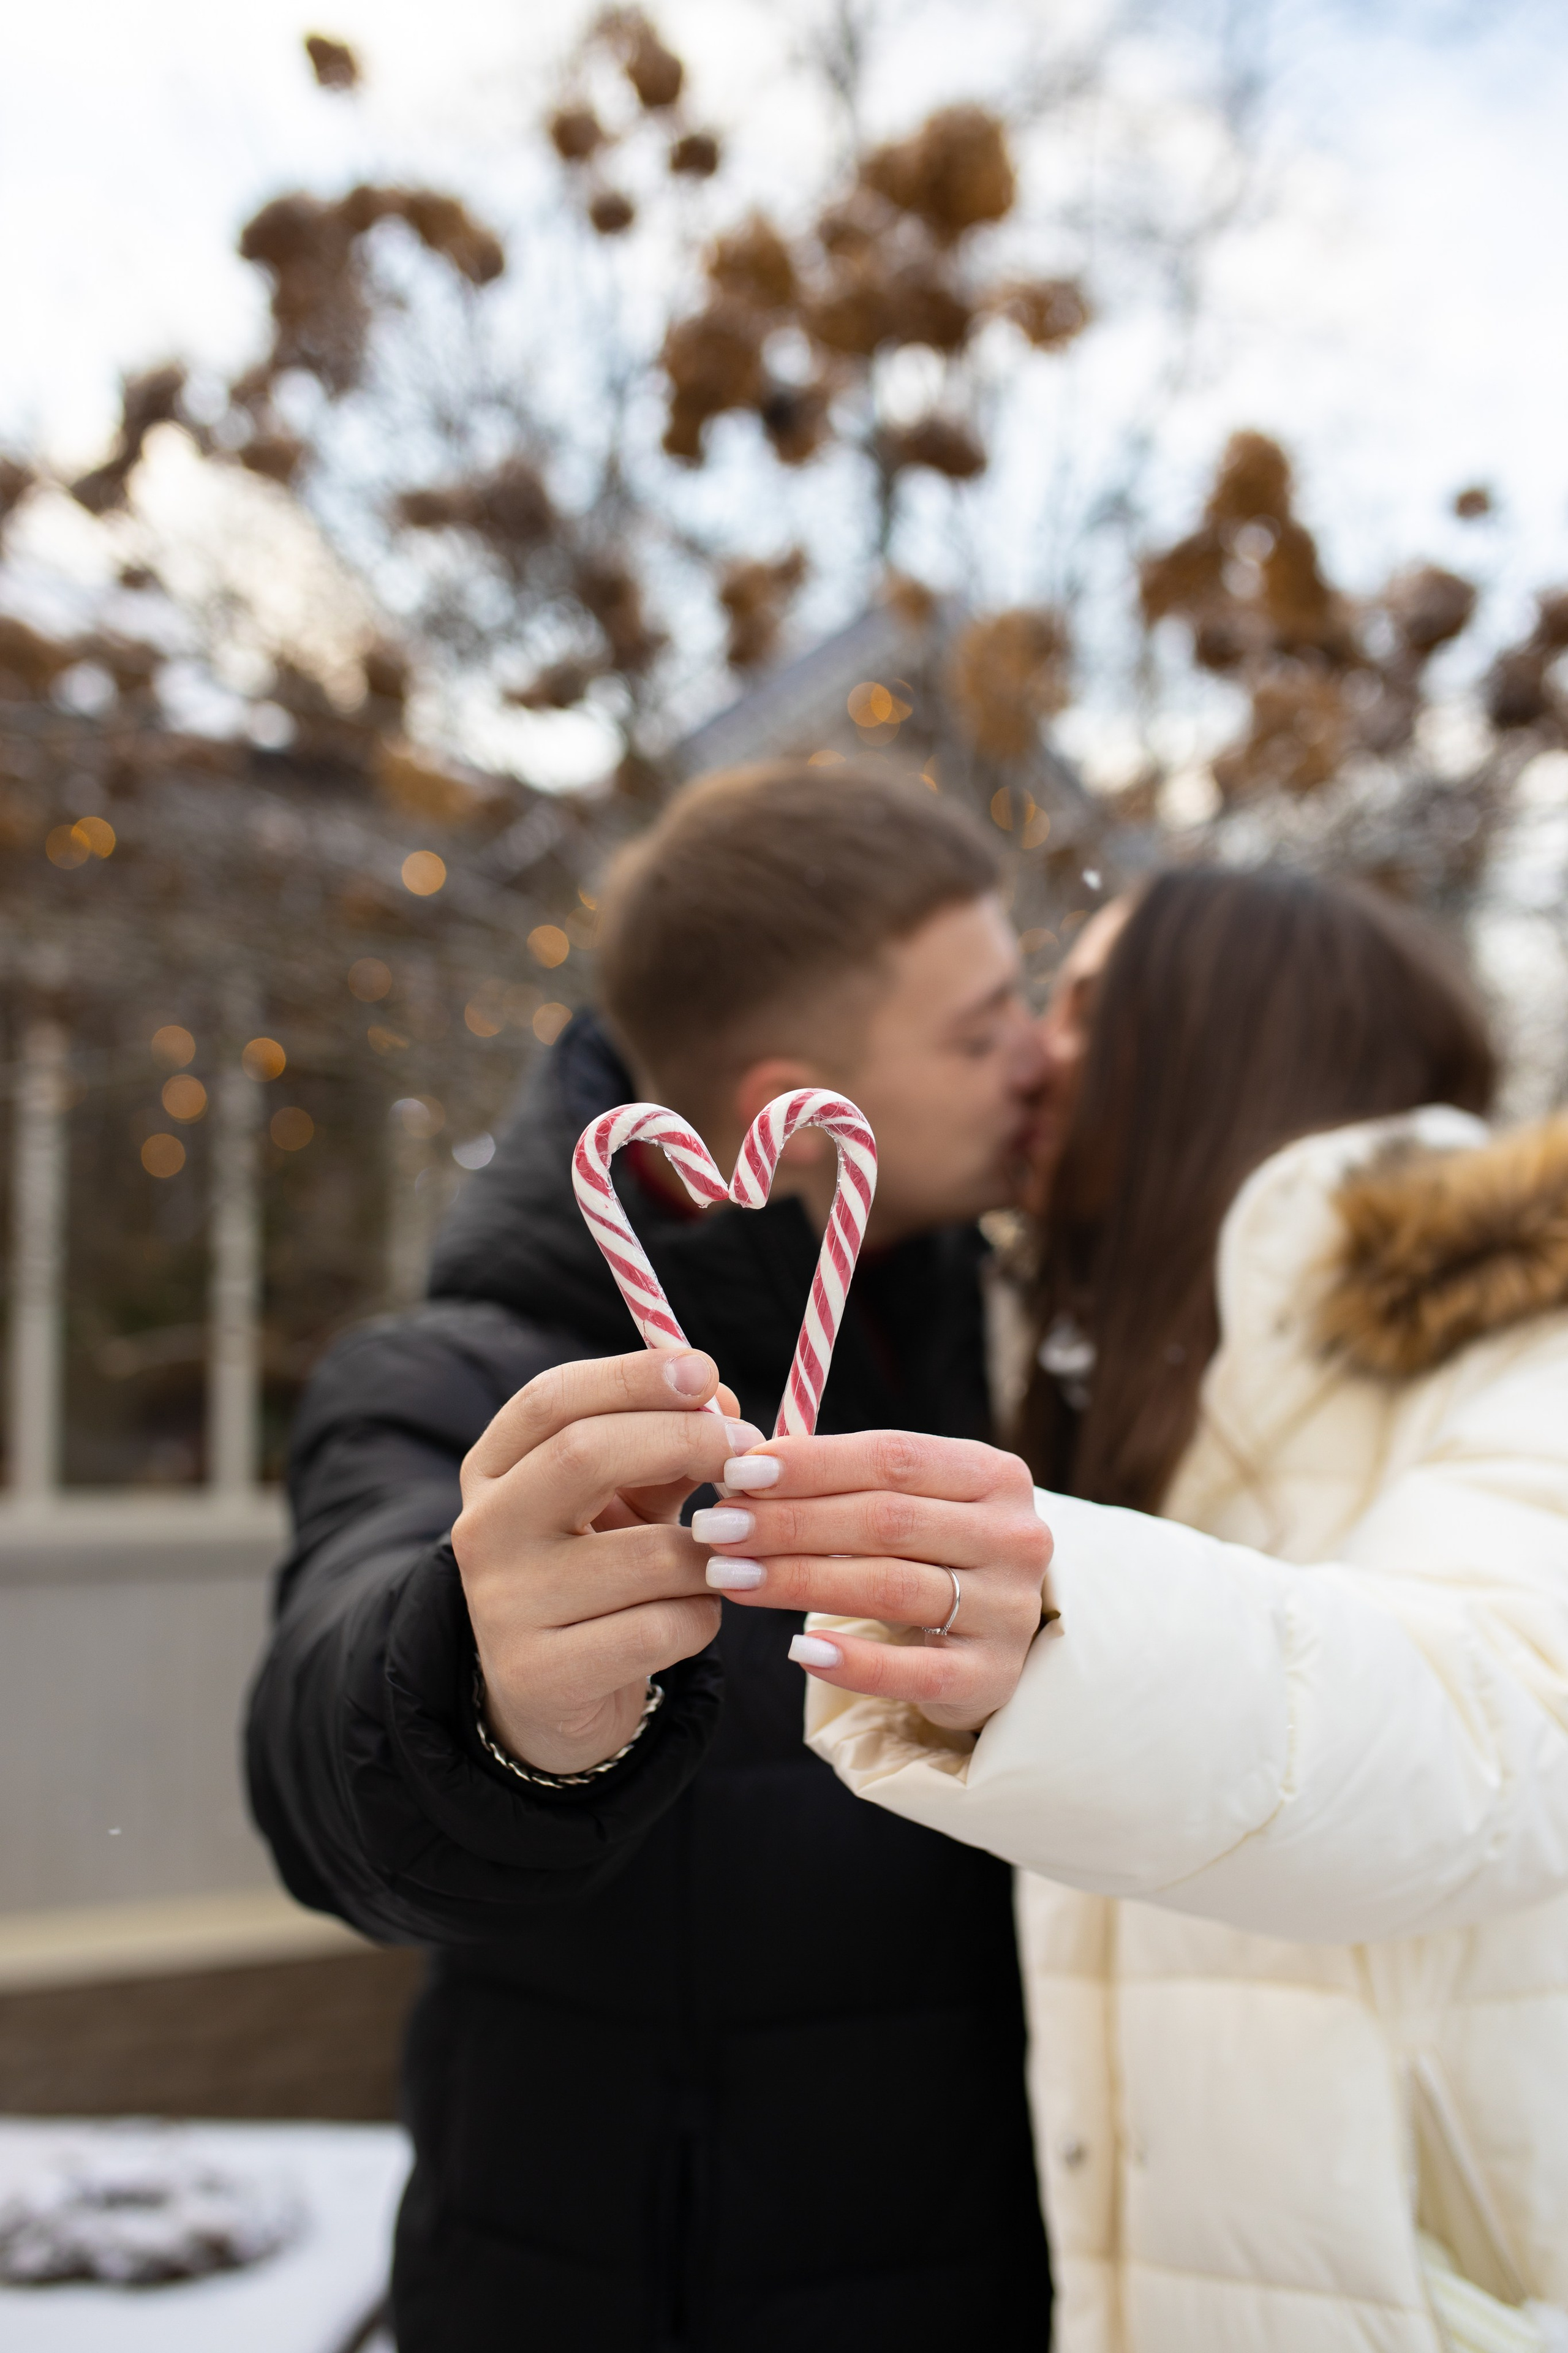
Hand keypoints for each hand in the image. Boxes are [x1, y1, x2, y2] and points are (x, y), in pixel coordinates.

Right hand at [453, 1350, 759, 1775]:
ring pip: (649, 1557)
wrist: (554, 1694)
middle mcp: (483, 1529)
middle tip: (748, 1451)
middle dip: (685, 1441)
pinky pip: (663, 1629)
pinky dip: (701, 1616)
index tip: (704, 1371)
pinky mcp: (542, 1675)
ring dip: (712, 1553)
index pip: (552, 1399)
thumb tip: (720, 1399)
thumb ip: (667, 1446)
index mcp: (493, 1468)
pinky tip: (691, 1615)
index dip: (632, 1377)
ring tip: (723, 1558)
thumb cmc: (599, 1570)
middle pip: (585, 1454)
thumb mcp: (625, 1499)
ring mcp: (503, 1606)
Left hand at [693, 1431, 1053, 1732]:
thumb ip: (841, 1479)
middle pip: (887, 1522)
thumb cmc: (930, 1550)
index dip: (811, 1464)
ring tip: (730, 1577)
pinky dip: (855, 1662)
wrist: (992, 1635)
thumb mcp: (907, 1501)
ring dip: (800, 1581)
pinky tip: (798, 1650)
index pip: (893, 1458)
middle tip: (716, 1527)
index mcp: (992, 1474)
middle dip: (789, 1523)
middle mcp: (1013, 1536)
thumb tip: (743, 1469)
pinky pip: (917, 1672)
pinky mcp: (992, 1675)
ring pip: (891, 1588)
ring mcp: (1009, 1609)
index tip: (737, 1472)